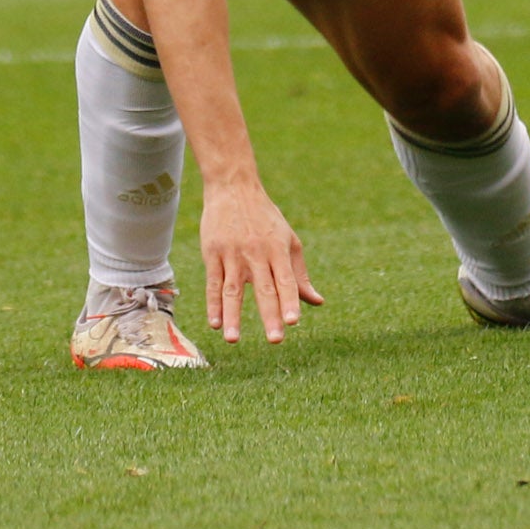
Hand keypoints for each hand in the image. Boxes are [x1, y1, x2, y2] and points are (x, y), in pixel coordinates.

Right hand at [199, 178, 320, 343]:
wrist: (233, 187)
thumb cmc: (266, 218)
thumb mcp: (289, 240)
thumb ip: (300, 275)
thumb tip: (317, 302)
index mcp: (278, 250)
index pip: (286, 280)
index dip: (290, 301)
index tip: (293, 322)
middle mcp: (256, 253)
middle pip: (263, 289)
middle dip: (270, 315)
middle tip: (275, 340)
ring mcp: (233, 254)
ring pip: (233, 290)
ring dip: (233, 316)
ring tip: (234, 340)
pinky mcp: (213, 254)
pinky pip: (213, 283)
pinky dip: (213, 304)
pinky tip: (215, 324)